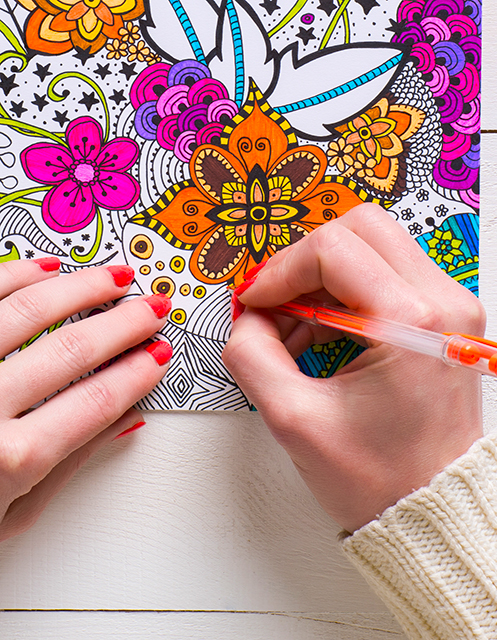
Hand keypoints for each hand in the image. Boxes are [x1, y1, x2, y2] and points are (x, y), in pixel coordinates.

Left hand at [0, 258, 171, 541]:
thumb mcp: (10, 517)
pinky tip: (43, 270)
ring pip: (24, 312)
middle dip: (124, 324)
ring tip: (111, 277)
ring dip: (79, 288)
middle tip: (152, 307)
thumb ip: (70, 464)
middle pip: (71, 351)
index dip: (137, 373)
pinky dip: (11, 276)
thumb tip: (124, 420)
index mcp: (8, 460)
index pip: (97, 402)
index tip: (159, 355)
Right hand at [223, 204, 484, 531]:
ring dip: (328, 277)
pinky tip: (326, 334)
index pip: (333, 249)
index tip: (254, 304)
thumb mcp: (294, 420)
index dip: (280, 270)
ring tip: (296, 333)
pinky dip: (352, 292)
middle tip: (277, 304)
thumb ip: (254, 354)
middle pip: (363, 227)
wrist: (438, 508)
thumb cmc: (380, 478)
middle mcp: (446, 302)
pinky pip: (395, 274)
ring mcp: (456, 306)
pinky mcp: (453, 316)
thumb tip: (248, 315)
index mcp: (415, 322)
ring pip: (379, 246)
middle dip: (307, 259)